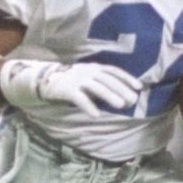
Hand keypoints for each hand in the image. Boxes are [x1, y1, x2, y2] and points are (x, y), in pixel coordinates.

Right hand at [0, 59, 143, 116]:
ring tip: (121, 105)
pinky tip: (96, 115)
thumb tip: (123, 94)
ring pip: (96, 87)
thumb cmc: (70, 81)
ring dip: (109, 96)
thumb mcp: (87, 78)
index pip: (113, 71)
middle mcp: (86, 71)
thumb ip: (102, 84)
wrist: (43, 79)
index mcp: (93, 68)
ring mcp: (76, 80)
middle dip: (121, 89)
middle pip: (107, 80)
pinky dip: (88, 106)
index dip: (127, 78)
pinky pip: (79, 98)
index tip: (139, 87)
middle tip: (133, 100)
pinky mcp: (66, 89)